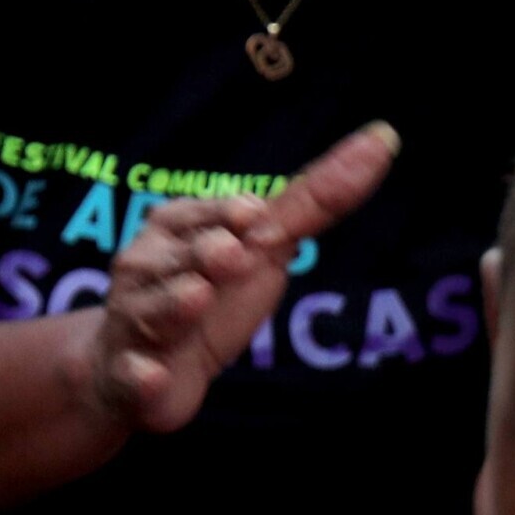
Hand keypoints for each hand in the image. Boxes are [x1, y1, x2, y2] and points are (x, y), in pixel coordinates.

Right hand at [82, 122, 399, 432]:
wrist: (140, 366)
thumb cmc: (209, 293)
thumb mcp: (262, 246)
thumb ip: (315, 199)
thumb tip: (384, 137)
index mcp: (175, 228)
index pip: (200, 213)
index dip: (227, 216)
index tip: (253, 215)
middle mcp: (146, 267)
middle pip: (175, 257)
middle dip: (203, 255)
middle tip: (231, 255)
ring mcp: (135, 322)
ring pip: (151, 310)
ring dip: (173, 305)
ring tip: (197, 297)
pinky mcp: (130, 376)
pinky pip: (130, 374)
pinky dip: (139, 374)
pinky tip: (150, 374)